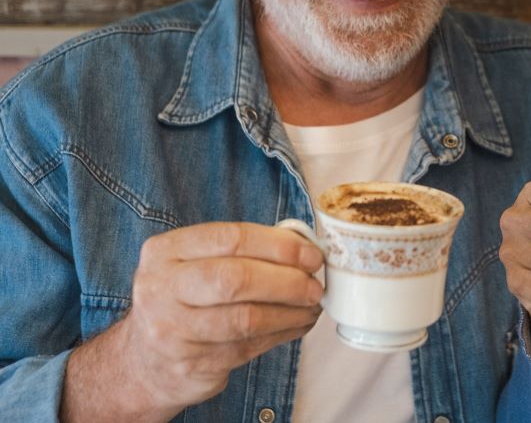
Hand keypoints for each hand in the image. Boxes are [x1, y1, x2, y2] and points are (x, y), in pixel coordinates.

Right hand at [62, 222, 323, 421]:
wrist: (145, 360)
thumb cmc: (185, 299)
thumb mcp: (197, 263)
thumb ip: (243, 249)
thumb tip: (303, 248)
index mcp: (166, 251)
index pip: (231, 237)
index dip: (279, 246)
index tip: (311, 255)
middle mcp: (161, 288)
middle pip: (236, 279)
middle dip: (287, 281)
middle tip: (314, 285)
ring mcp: (172, 330)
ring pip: (246, 319)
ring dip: (291, 312)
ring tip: (311, 307)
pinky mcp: (191, 364)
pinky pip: (249, 347)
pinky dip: (282, 334)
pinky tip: (296, 325)